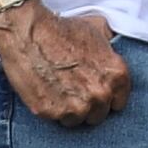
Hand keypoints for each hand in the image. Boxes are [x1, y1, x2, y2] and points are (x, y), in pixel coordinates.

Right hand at [0, 0, 130, 125]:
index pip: (119, 101)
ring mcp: (78, 106)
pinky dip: (52, 109)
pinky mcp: (54, 112)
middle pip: (99, 114)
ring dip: (70, 110)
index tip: (95, 91)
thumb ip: (110, 46)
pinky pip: (57, 119)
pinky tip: (46, 92)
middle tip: (74, 90)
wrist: (29, 34)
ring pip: (78, 120)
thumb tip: (112, 49)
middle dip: (88, 104)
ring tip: (58, 91)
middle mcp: (100, 94)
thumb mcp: (97, 28)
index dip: (106, 96)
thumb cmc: (61, 29)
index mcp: (116, 75)